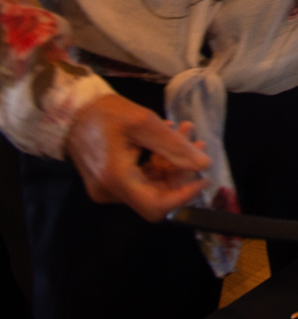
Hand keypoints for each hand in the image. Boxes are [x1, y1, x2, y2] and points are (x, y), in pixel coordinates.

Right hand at [65, 94, 210, 221]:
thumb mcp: (144, 123)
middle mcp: (110, 192)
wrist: (72, 111)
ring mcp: (107, 189)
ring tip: (185, 131)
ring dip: (172, 161)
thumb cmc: (105, 113)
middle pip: (157, 194)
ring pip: (151, 184)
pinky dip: (157, 161)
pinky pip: (140, 178)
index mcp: (117, 180)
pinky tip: (167, 137)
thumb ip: (174, 146)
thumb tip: (204, 164)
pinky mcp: (108, 182)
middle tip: (197, 143)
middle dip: (181, 170)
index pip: (156, 206)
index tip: (203, 177)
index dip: (184, 196)